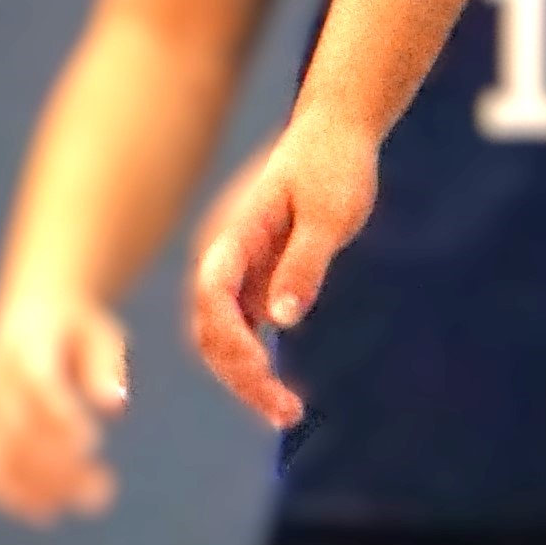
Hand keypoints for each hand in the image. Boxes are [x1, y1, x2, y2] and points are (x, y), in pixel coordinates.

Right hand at [0, 297, 130, 521]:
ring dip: (39, 489)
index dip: (59, 419)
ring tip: (90, 502)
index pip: (36, 388)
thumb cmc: (78, 329)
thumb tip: (116, 406)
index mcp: (22, 348)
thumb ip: (106, 366)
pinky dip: (12, 495)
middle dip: (56, 466)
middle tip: (104, 491)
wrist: (30, 314)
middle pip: (16, 430)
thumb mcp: (100, 333)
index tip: (93, 445)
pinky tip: (46, 513)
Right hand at [186, 119, 380, 428]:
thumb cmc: (334, 165)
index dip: (231, 339)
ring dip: (245, 377)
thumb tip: (282, 320)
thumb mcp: (331, 213)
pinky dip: (255, 362)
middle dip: (239, 375)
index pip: (213, 296)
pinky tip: (281, 390)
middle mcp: (223, 256)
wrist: (334, 132)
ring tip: (287, 412)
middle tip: (285, 412)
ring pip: (222, 336)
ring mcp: (235, 270)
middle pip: (211, 328)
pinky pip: (242, 329)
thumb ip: (306, 264)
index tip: (263, 372)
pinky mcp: (253, 278)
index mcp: (233, 234)